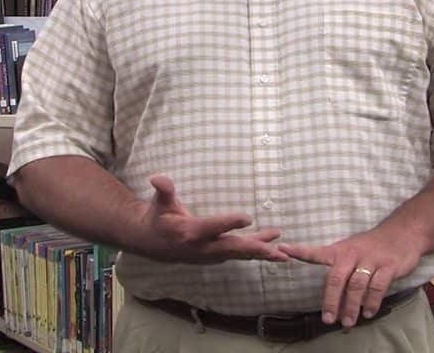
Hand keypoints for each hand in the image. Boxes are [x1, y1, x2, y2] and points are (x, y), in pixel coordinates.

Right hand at [134, 175, 288, 263]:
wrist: (151, 243)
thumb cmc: (158, 217)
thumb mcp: (159, 202)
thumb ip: (164, 189)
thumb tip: (156, 177)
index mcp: (189, 231)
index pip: (212, 227)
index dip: (228, 222)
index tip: (247, 217)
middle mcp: (202, 247)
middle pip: (232, 247)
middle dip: (255, 248)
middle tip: (276, 249)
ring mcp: (210, 254)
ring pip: (239, 254)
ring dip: (261, 253)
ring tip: (283, 254)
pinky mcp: (215, 256)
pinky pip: (238, 255)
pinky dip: (255, 254)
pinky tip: (273, 250)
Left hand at [278, 227, 422, 327]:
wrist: (403, 232)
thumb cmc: (371, 245)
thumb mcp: (351, 248)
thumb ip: (338, 266)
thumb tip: (327, 291)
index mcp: (341, 250)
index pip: (317, 252)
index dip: (300, 251)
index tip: (282, 250)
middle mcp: (353, 254)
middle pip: (337, 278)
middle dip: (330, 300)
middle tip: (327, 319)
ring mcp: (371, 260)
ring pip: (357, 285)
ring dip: (351, 306)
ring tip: (347, 322)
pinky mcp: (388, 266)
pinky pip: (378, 287)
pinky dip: (372, 302)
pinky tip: (368, 313)